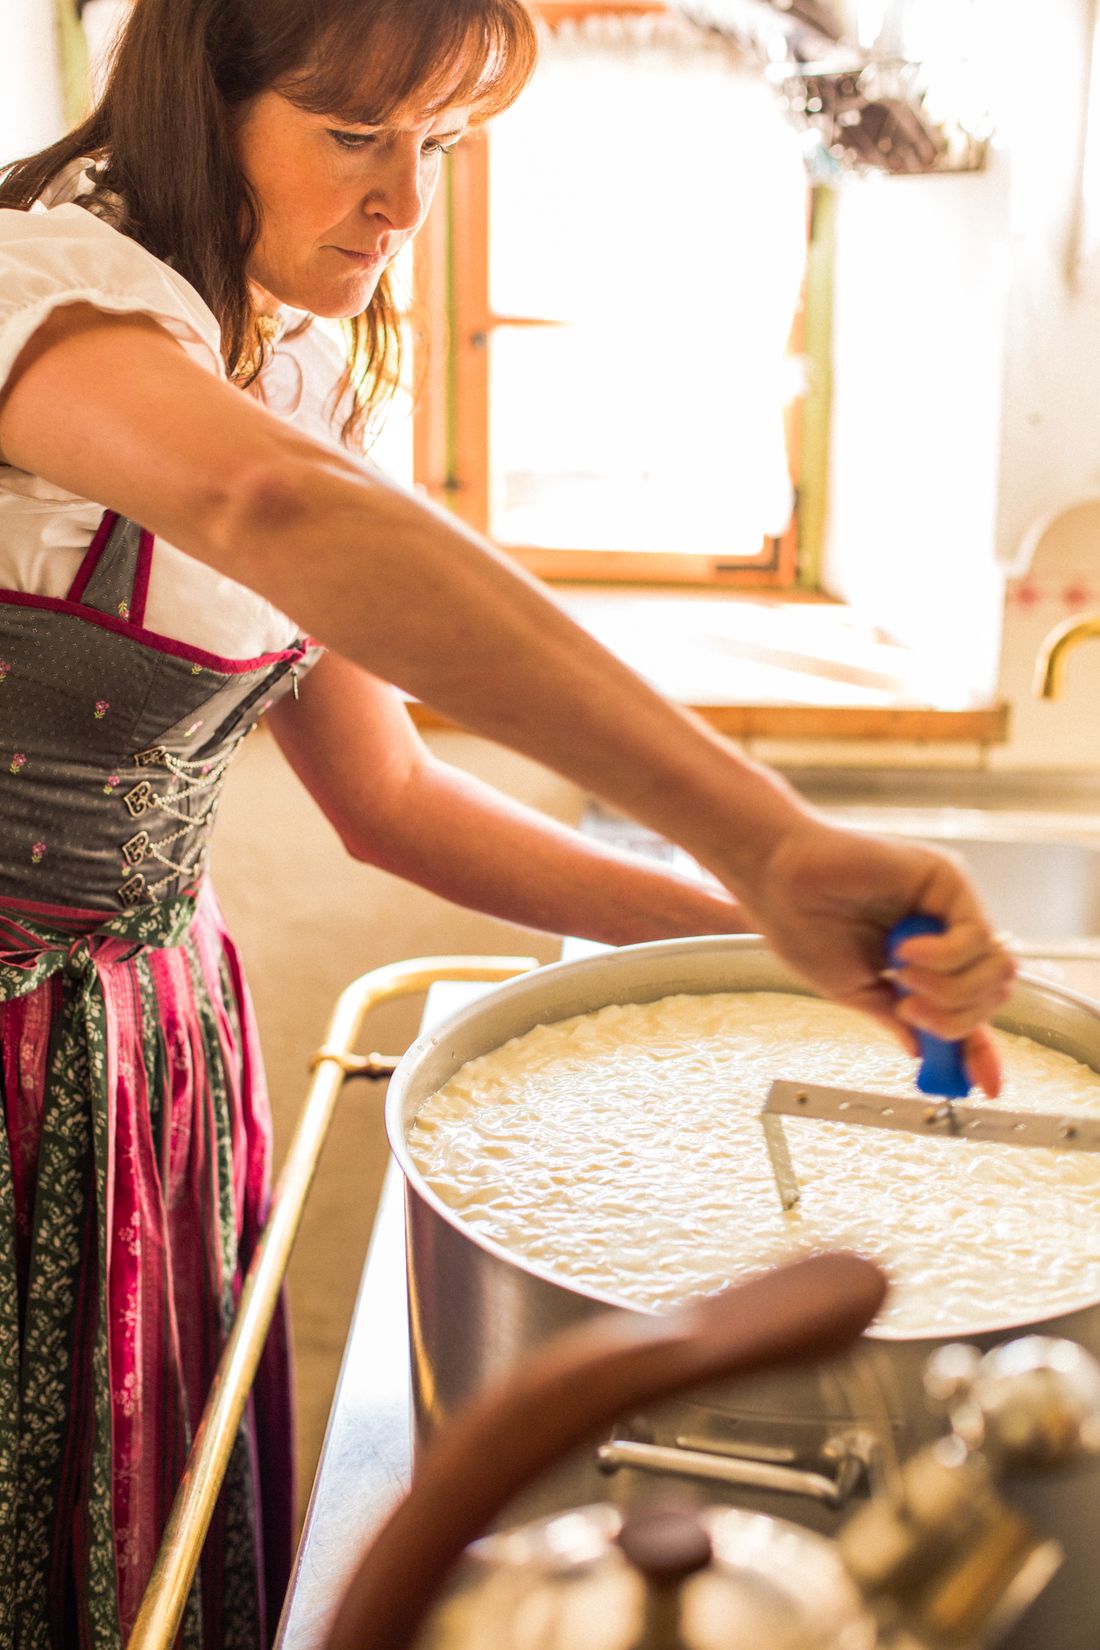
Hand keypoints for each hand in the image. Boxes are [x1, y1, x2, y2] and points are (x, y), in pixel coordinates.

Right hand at [727, 815, 1014, 1096]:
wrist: (776, 881)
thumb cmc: (800, 926)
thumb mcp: (854, 992)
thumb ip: (894, 1018)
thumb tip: (922, 1051)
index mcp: (922, 963)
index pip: (970, 1011)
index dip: (982, 1049)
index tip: (986, 1087)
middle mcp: (944, 932)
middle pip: (992, 993)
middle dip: (957, 1019)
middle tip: (910, 1011)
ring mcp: (949, 906)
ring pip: (994, 969)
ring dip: (951, 990)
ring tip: (902, 978)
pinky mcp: (947, 878)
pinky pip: (976, 936)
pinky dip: (944, 958)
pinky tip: (903, 952)